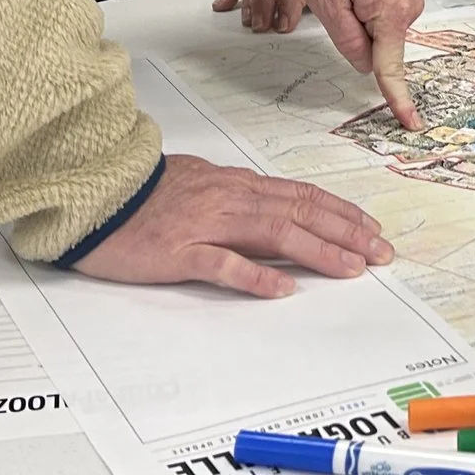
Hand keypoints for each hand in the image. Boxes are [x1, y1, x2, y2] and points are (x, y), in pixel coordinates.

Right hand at [72, 153, 393, 293]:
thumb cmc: (143, 196)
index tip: (371, 230)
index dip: (340, 213)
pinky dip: (255, 276)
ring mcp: (205, 224)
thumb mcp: (200, 186)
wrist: (94, 196)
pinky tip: (282, 289)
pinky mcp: (178, 252)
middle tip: (380, 253)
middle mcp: (229, 199)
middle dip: (346, 233)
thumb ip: (238, 198)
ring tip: (351, 268)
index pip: (300, 196)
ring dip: (318, 251)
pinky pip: (222, 264)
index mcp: (235, 185)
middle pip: (299, 213)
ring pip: (273, 233)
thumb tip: (276, 209)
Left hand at [296, 0, 425, 128]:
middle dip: (358, 36)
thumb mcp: (328, 4)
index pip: (391, 66)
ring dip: (361, 20)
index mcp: (391, 11)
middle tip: (336, 1)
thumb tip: (366, 65)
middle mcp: (409, 4)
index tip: (409, 122)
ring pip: (382, 31)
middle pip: (382, 46)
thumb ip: (349, 42)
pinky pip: (385, 14)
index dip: (397, 97)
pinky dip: (368, 9)